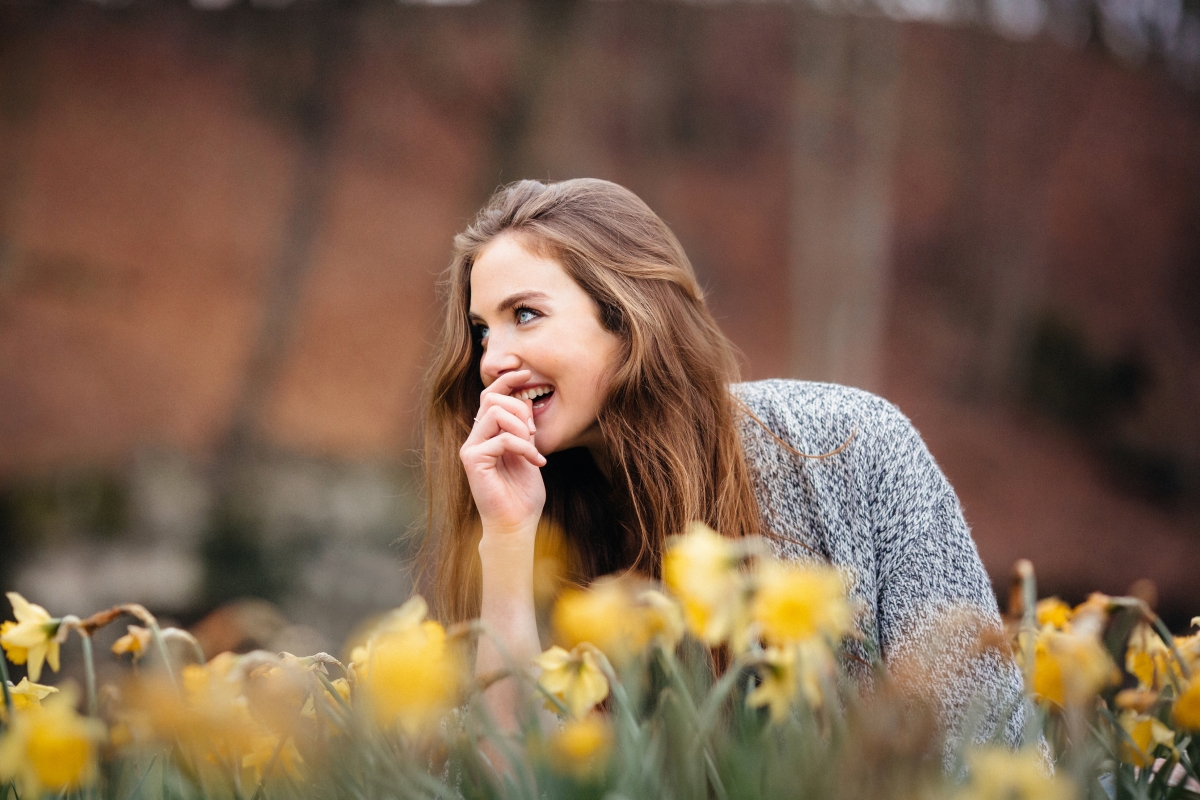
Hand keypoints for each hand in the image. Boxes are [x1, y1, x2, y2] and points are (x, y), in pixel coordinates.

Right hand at [459, 369, 546, 537]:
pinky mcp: (472, 460)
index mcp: (486, 435)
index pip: (489, 396)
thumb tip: (527, 399)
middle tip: (533, 433)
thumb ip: (524, 429)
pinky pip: (502, 438)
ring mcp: (471, 448)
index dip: (506, 381)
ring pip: (496, 413)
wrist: (517, 524)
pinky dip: (524, 447)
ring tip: (533, 449)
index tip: (526, 373)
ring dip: (522, 428)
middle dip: (519, 408)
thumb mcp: (529, 454)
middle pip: (491, 398)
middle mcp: (474, 439)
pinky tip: (537, 462)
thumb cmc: (523, 495)